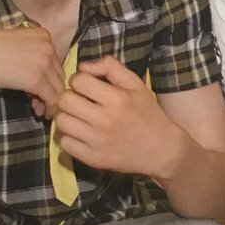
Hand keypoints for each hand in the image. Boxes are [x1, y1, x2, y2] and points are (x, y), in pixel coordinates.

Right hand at [0, 26, 65, 117]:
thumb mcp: (16, 44)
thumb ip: (32, 54)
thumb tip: (42, 76)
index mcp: (44, 34)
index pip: (55, 61)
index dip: (49, 76)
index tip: (39, 87)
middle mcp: (48, 47)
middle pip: (58, 75)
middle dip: (50, 90)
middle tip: (39, 102)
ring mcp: (44, 63)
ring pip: (58, 88)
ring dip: (49, 101)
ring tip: (38, 108)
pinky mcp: (37, 80)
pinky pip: (51, 98)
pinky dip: (48, 107)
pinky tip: (39, 111)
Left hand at [55, 55, 179, 176]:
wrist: (161, 150)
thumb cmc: (147, 113)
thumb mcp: (136, 84)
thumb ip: (111, 67)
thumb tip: (83, 66)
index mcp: (117, 99)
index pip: (78, 81)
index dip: (80, 80)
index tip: (87, 87)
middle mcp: (105, 120)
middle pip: (65, 101)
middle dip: (70, 97)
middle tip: (81, 102)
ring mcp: (97, 141)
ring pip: (62, 122)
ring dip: (68, 117)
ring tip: (80, 118)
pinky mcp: (93, 159)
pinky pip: (65, 144)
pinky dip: (70, 138)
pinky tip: (81, 135)